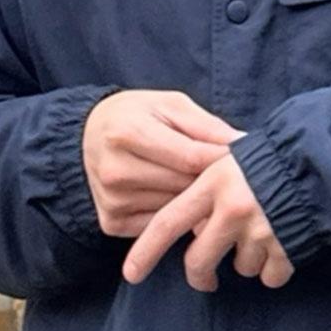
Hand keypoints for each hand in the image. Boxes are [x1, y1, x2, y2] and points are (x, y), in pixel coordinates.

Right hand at [83, 89, 244, 238]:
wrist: (85, 136)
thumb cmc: (135, 115)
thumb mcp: (169, 105)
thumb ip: (206, 125)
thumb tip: (244, 143)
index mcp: (128, 133)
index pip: (191, 157)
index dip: (222, 159)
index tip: (244, 157)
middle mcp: (115, 170)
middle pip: (185, 185)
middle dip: (209, 179)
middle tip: (225, 172)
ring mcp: (112, 200)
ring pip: (176, 208)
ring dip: (193, 198)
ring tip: (196, 181)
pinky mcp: (112, 222)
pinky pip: (160, 224)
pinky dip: (173, 213)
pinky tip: (174, 197)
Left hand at [122, 151, 294, 291]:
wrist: (325, 160)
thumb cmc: (275, 158)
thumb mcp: (234, 158)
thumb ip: (210, 184)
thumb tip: (191, 222)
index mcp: (214, 183)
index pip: (168, 222)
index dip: (146, 251)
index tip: (131, 274)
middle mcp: (232, 209)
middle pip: (199, 260)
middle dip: (201, 275)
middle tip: (206, 278)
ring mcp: (260, 230)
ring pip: (240, 268)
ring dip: (248, 260)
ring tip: (265, 234)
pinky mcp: (286, 248)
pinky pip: (269, 276)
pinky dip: (275, 269)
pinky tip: (284, 246)